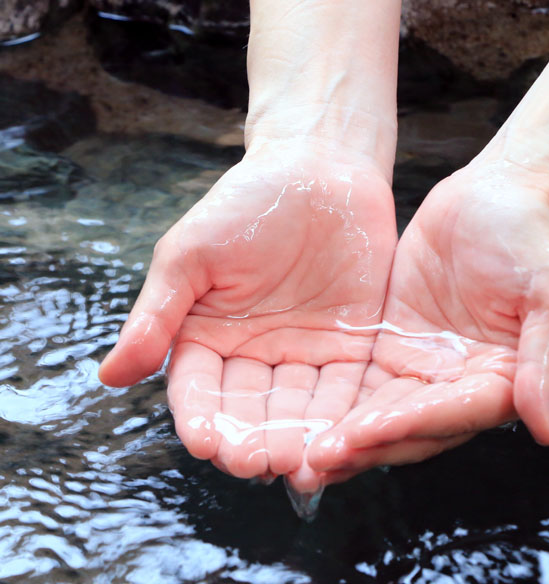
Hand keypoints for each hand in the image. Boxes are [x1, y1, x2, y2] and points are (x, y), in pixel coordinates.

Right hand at [99, 144, 396, 482]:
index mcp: (209, 336)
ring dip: (295, 439)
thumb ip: (155, 316)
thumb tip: (109, 376)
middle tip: (253, 463)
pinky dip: (341, 416)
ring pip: (296, 409)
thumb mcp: (190, 255)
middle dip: (250, 439)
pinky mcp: (350, 348)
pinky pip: (344, 389)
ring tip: (295, 465)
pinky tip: (336, 441)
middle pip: (249, 409)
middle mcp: (255, 354)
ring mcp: (303, 354)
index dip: (200, 416)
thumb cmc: (245, 204)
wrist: (318, 171)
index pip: (199, 388)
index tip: (203, 442)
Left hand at [304, 159, 548, 478]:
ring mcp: (421, 364)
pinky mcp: (391, 342)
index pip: (450, 414)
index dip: (407, 426)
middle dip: (364, 445)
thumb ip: (546, 360)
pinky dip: (335, 399)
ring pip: (378, 410)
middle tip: (314, 463)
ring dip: (342, 433)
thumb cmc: (532, 236)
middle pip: (408, 425)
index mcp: (500, 379)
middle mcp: (457, 382)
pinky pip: (360, 377)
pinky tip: (302, 413)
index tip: (361, 434)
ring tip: (297, 454)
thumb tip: (548, 430)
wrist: (493, 194)